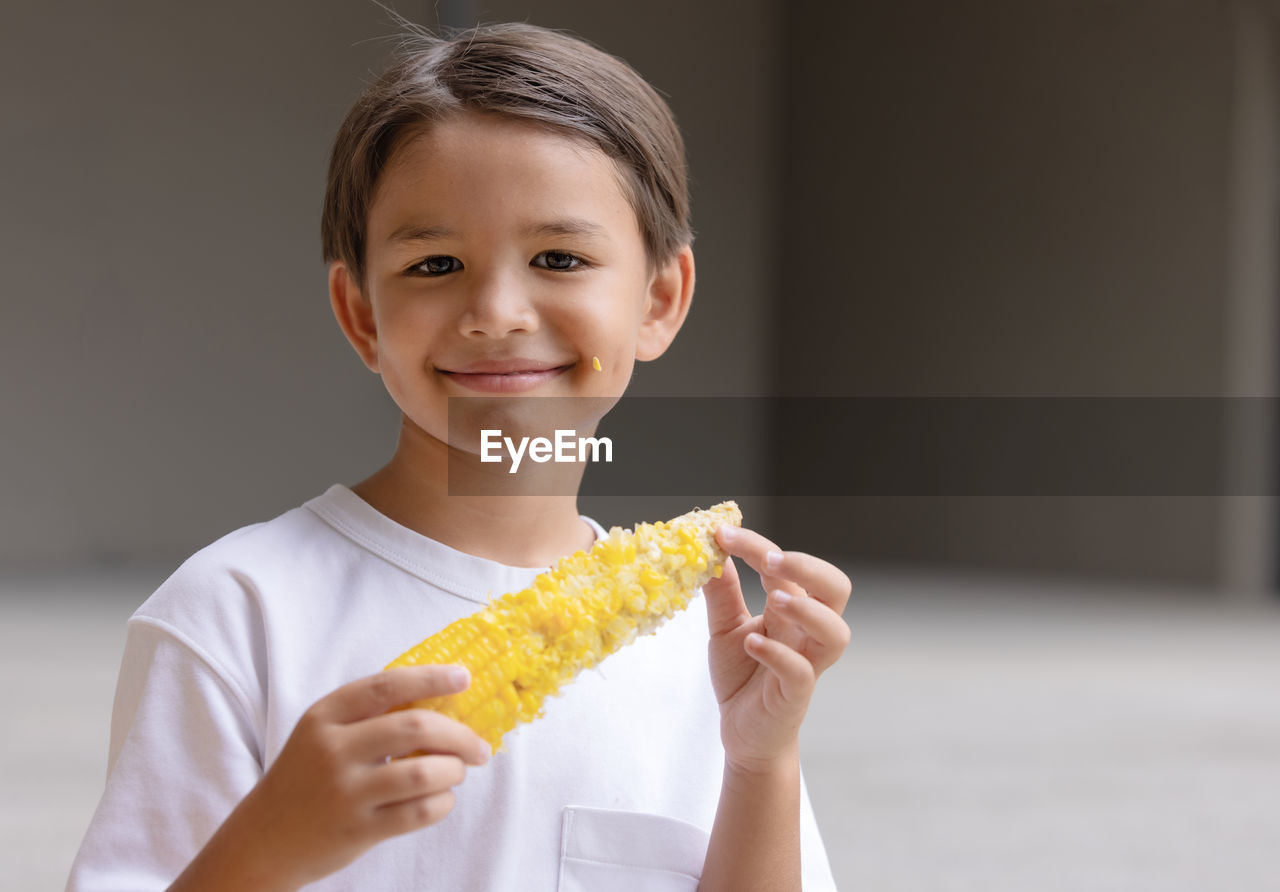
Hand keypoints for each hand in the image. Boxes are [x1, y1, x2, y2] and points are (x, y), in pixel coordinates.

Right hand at [174, 665, 490, 890]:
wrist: (263, 839)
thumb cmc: (306, 777)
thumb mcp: (322, 734)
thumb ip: (369, 715)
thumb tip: (443, 700)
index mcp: (325, 716)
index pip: (387, 685)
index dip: (432, 678)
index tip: (464, 677)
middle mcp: (333, 750)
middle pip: (416, 727)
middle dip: (460, 734)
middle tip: (479, 746)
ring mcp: (345, 792)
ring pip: (424, 774)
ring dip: (454, 771)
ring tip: (457, 772)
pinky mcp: (358, 830)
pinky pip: (419, 813)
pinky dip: (443, 803)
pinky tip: (441, 799)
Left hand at [703, 525, 851, 773]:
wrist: (742, 732)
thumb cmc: (741, 675)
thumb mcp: (724, 627)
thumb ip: (722, 593)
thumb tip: (710, 549)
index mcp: (791, 608)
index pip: (785, 566)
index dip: (756, 545)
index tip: (720, 534)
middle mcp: (806, 631)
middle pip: (835, 589)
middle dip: (807, 567)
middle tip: (770, 559)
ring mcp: (807, 663)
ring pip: (835, 632)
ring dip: (807, 610)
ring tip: (773, 598)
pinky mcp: (796, 695)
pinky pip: (802, 673)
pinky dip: (779, 655)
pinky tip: (752, 644)